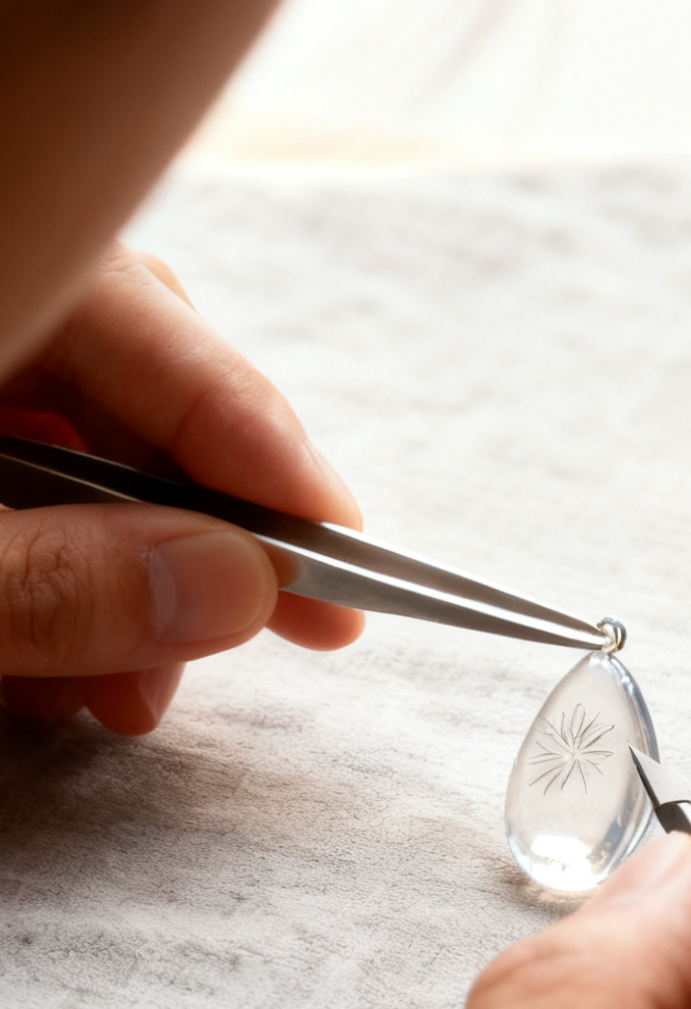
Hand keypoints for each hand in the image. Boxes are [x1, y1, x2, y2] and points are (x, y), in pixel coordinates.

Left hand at [0, 241, 362, 734]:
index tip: (339, 537)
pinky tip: (62, 667)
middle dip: (204, 523)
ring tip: (131, 693)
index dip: (248, 431)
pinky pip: (32, 489)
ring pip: (84, 446)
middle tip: (300, 624)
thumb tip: (240, 587)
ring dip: (133, 577)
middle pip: (130, 383)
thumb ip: (61, 583)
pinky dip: (64, 578)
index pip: (135, 315)